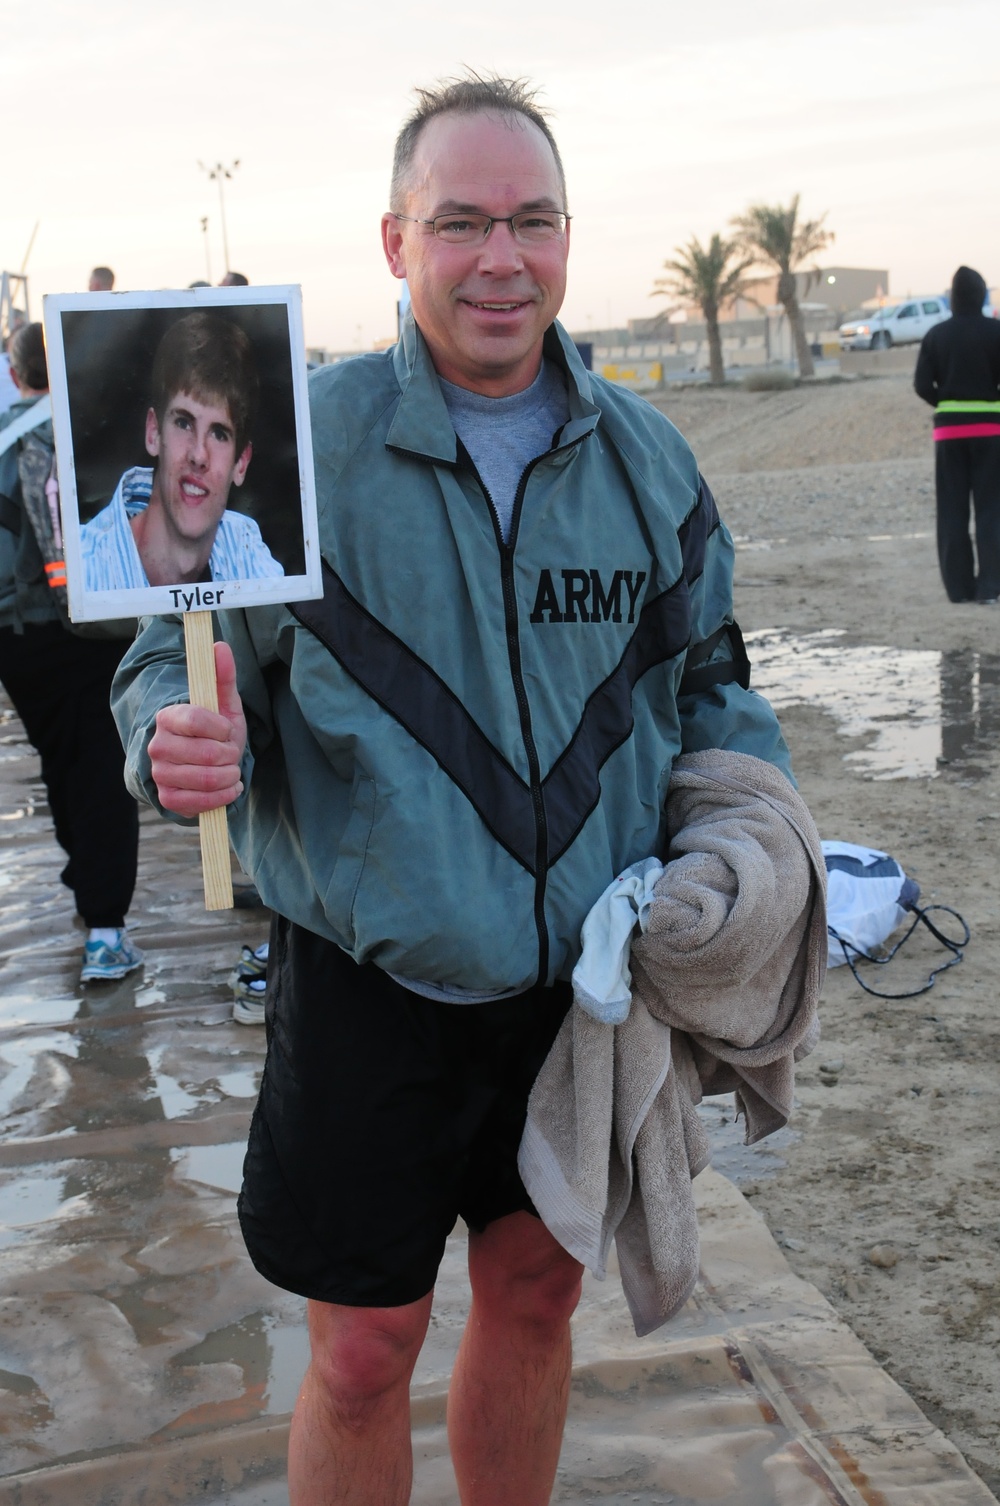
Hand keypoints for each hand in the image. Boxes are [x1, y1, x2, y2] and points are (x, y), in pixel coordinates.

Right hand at [148, 641, 247, 816]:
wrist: (204, 765)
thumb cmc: (215, 732)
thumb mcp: (224, 705)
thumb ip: (222, 677)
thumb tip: (220, 647)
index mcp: (168, 717)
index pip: (197, 721)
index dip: (221, 729)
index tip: (227, 730)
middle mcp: (158, 745)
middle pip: (206, 754)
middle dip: (230, 755)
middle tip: (230, 752)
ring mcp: (160, 773)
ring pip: (206, 780)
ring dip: (229, 776)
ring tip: (229, 769)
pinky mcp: (167, 798)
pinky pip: (202, 803)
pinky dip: (223, 796)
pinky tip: (227, 786)